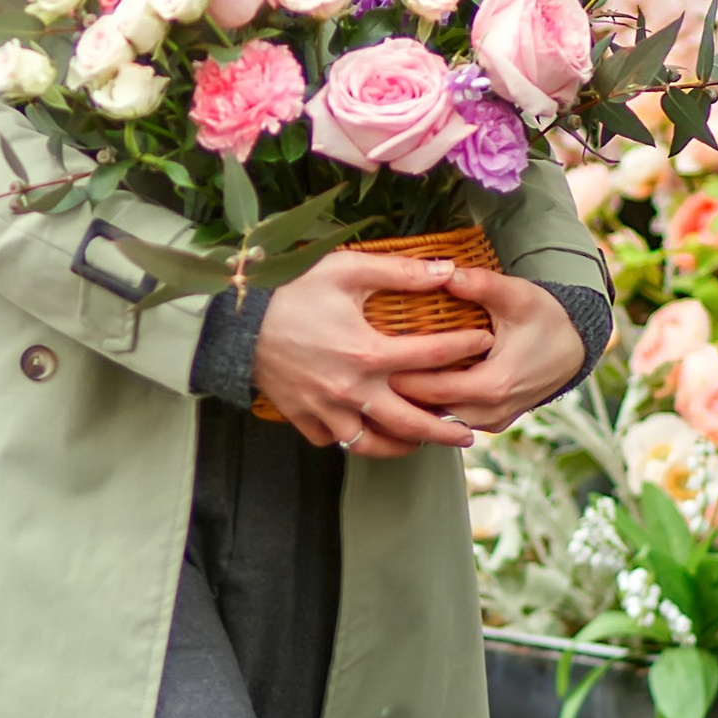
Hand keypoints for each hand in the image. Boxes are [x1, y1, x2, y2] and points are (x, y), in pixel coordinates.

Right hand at [250, 247, 493, 457]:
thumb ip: (400, 273)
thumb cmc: (289, 290)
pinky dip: (354, 440)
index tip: (484, 341)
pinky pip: (334, 440)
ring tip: (422, 444)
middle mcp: (352, 390)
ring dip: (403, 447)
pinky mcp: (303, 417)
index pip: (433, 355)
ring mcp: (326, 409)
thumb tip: (446, 270)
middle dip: (446, 429)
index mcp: (368, 353)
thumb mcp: (346, 270)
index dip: (465, 347)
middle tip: (470, 433)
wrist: (233, 320)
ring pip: (373, 443)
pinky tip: (367, 433)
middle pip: (412, 422)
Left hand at [385, 260, 586, 434]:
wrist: (576, 346)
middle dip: (397, 396)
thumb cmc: (546, 318)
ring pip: (441, 421)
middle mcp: (492, 411)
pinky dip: (433, 408)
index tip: (370, 363)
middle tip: (362, 377)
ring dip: (413, 406)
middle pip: (431, 411)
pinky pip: (455, 420)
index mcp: (495, 384)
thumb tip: (445, 273)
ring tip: (376, 387)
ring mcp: (494, 421)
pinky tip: (407, 393)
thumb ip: (481, 285)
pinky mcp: (494, 422)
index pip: (433, 391)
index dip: (400, 379)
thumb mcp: (517, 295)